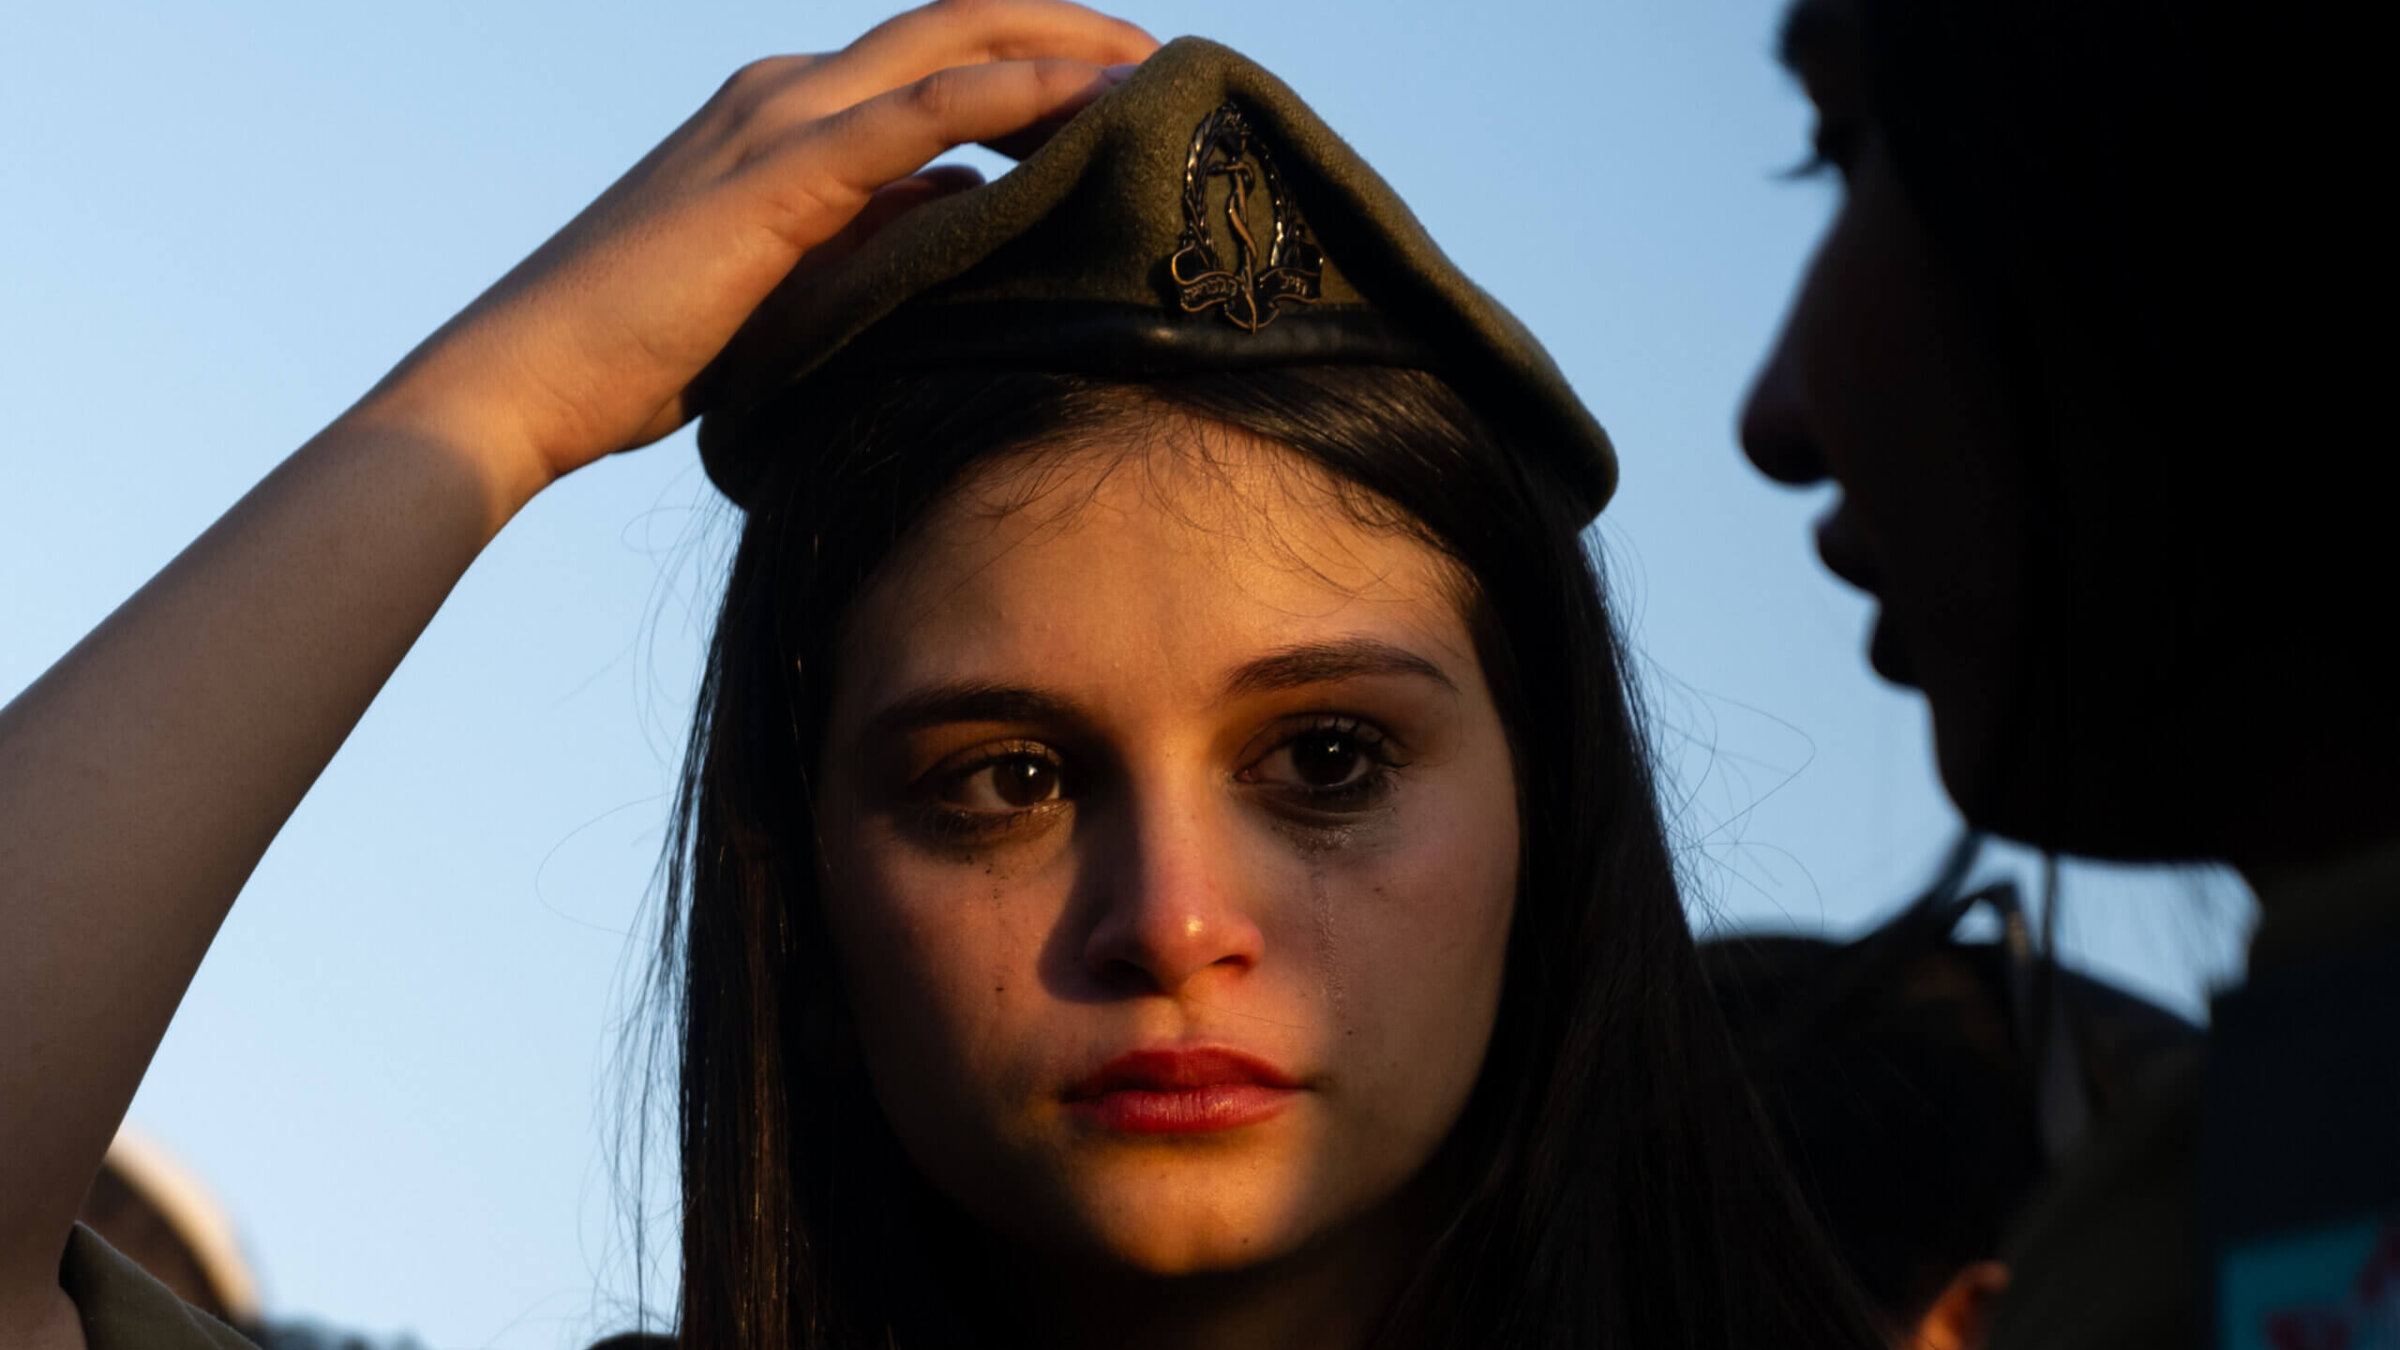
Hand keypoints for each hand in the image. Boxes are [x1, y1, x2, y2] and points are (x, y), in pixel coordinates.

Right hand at [352, 0, 1156, 500]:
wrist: (529, 380)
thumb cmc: (642, 354)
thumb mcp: (784, 285)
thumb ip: (867, 234)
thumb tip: (960, 204)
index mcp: (776, 116)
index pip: (921, 61)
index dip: (1019, 60)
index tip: (1105, 90)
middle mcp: (780, 93)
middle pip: (950, 27)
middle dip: (1059, 29)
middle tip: (1152, 60)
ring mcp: (778, 120)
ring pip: (951, 48)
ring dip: (1059, 47)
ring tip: (1149, 74)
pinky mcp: (782, 172)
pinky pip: (925, 112)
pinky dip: (1016, 93)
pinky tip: (1090, 97)